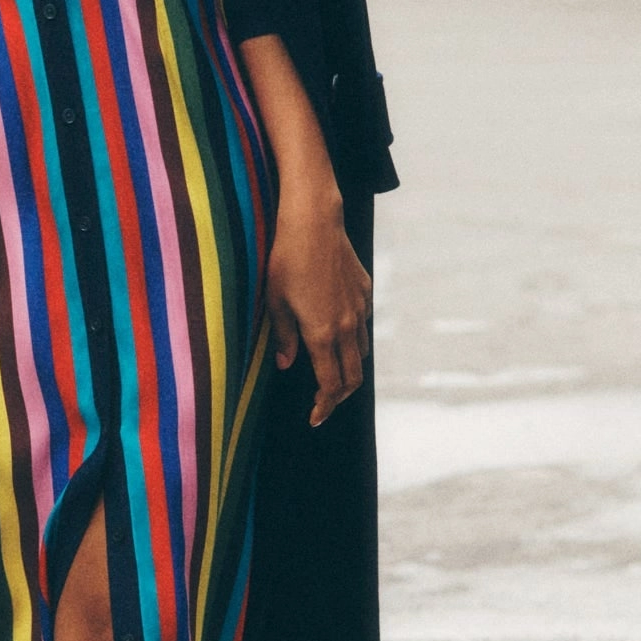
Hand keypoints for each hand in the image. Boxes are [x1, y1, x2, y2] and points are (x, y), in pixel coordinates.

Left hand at [264, 195, 372, 429]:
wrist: (313, 222)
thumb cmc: (286, 260)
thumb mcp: (275, 302)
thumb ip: (284, 338)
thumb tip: (286, 365)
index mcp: (322, 334)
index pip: (330, 385)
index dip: (324, 406)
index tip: (315, 418)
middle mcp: (346, 325)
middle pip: (353, 376)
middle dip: (339, 397)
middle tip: (322, 403)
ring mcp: (359, 307)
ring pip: (360, 351)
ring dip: (348, 368)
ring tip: (330, 372)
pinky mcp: (365, 290)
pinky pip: (362, 323)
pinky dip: (352, 338)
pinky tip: (336, 333)